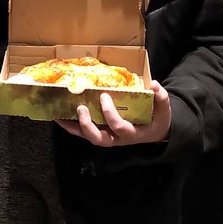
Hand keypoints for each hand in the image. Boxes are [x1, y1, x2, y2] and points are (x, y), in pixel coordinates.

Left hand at [56, 81, 171, 147]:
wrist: (155, 132)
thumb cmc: (158, 120)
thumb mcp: (163, 110)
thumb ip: (160, 98)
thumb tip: (154, 84)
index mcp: (132, 133)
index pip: (118, 126)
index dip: (110, 113)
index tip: (104, 96)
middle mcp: (117, 139)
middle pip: (99, 138)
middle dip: (88, 125)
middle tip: (80, 108)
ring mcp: (108, 138)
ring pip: (88, 137)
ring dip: (73, 127)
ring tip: (59, 116)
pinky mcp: (102, 133)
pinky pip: (85, 133)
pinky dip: (72, 127)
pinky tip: (60, 118)